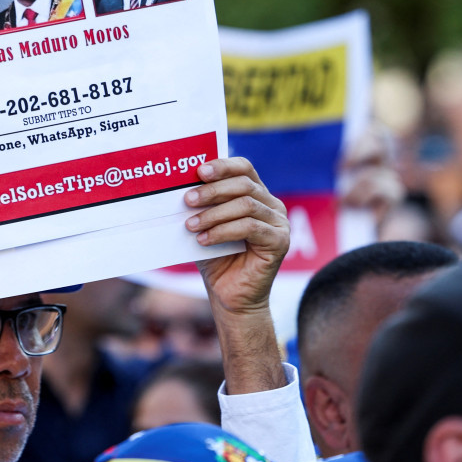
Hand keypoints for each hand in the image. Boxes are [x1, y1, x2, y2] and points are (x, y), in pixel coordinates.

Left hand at [186, 157, 289, 317]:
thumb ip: (200, 205)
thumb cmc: (216, 257)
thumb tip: (181, 186)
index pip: (244, 168)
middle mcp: (272, 205)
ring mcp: (279, 223)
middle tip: (187, 199)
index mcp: (257, 195)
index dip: (223, 166)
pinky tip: (203, 240)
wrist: (229, 295)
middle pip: (244, 184)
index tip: (199, 171)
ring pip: (246, 205)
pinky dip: (222, 231)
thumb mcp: (205, 225)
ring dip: (214, 214)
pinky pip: (250, 228)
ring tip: (191, 225)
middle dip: (213, 190)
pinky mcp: (280, 242)